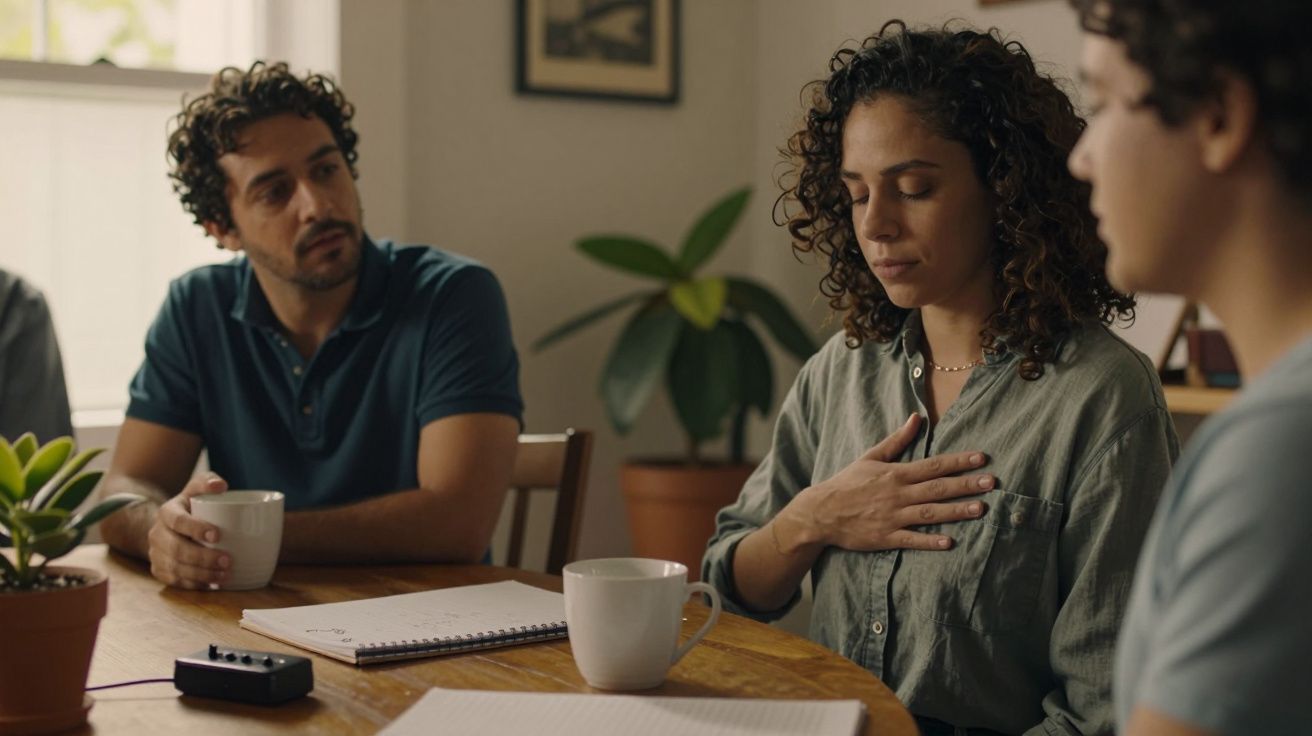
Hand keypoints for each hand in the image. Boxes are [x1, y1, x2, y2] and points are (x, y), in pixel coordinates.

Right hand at [147, 473, 229, 588]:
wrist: (169, 525)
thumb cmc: (191, 505)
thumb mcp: (197, 488)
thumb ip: (207, 482)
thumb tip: (221, 485)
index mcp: (166, 513)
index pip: (177, 521)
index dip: (196, 529)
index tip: (217, 536)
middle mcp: (157, 534)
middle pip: (177, 549)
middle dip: (203, 558)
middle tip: (228, 561)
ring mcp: (156, 554)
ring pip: (176, 568)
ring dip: (202, 574)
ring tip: (225, 575)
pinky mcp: (160, 570)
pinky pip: (175, 581)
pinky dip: (194, 584)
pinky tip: (212, 584)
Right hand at [782, 413, 992, 551]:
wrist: (821, 512)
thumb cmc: (847, 483)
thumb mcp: (870, 457)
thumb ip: (897, 440)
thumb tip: (916, 418)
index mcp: (896, 474)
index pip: (933, 465)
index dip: (958, 461)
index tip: (981, 458)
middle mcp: (898, 494)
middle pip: (937, 488)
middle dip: (966, 485)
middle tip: (991, 482)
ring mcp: (892, 517)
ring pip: (930, 513)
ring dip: (956, 511)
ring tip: (980, 509)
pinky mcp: (886, 537)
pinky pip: (912, 539)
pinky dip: (930, 541)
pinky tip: (949, 542)